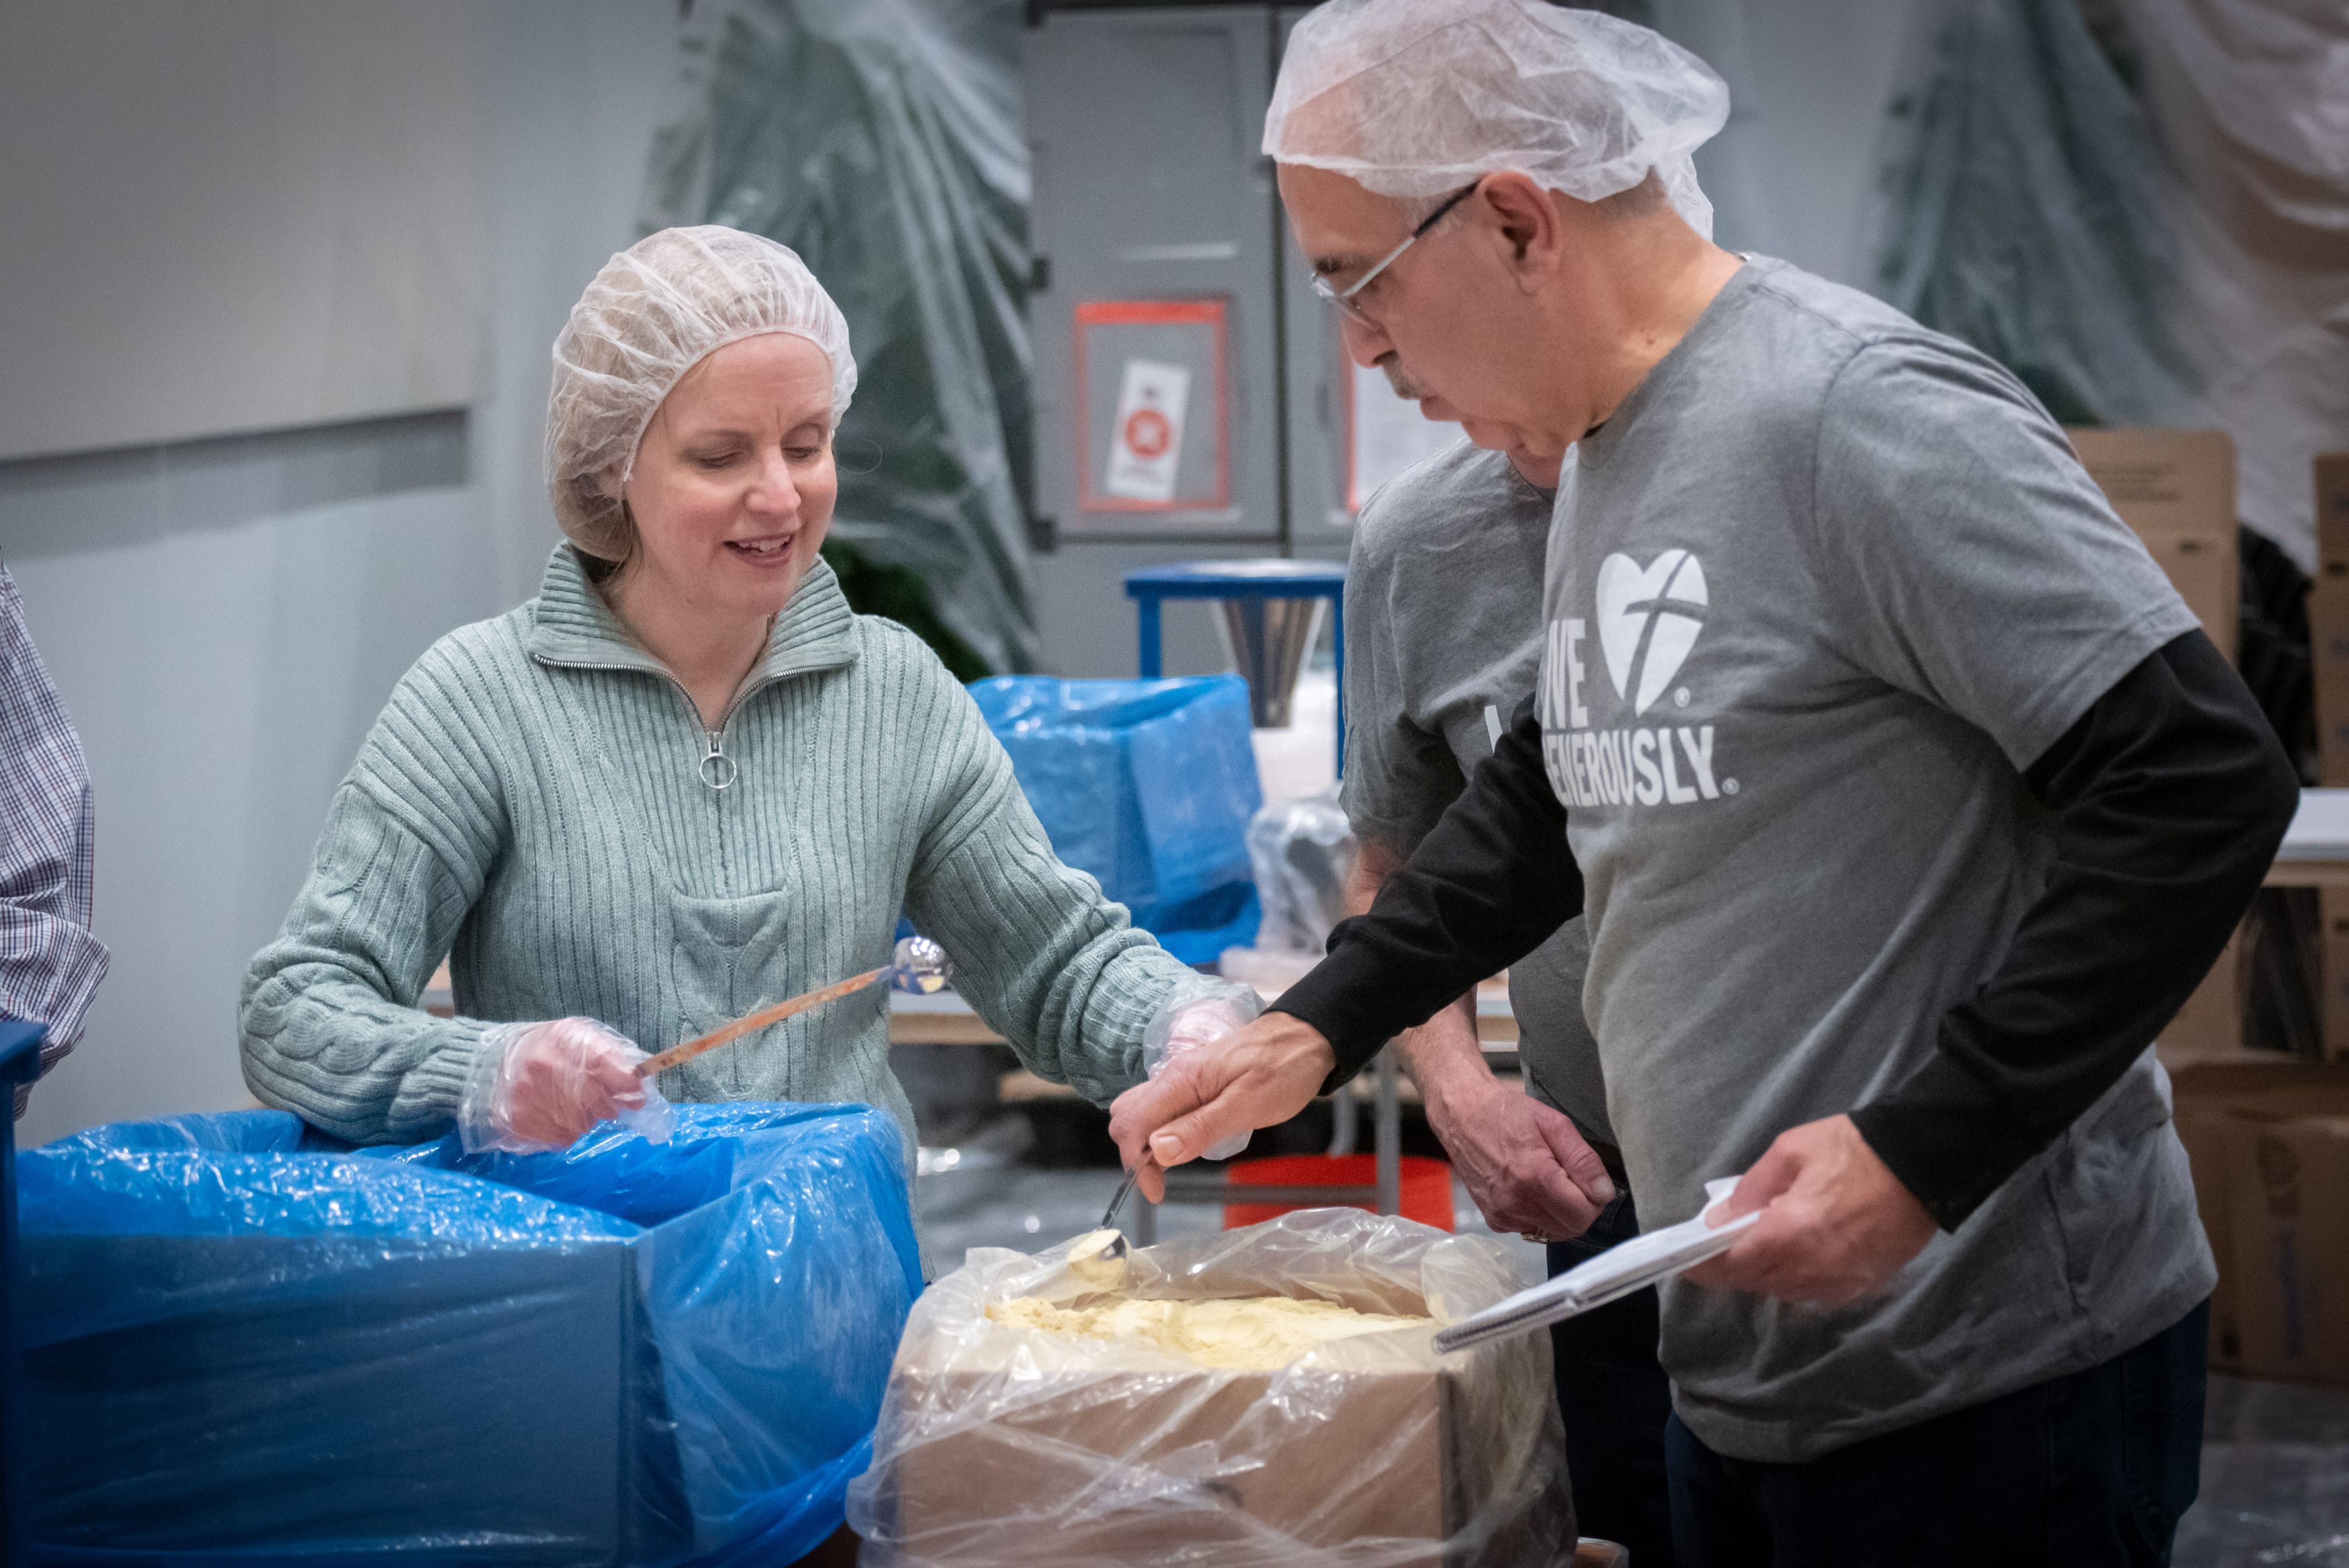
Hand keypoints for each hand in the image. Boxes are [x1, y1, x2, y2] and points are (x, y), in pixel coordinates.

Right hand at [462, 1017, 669, 1153]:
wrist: (488, 1064)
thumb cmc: (543, 1048)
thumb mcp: (575, 1035)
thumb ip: (610, 1053)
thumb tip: (641, 1081)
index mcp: (567, 1042)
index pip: (612, 1069)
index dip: (629, 1086)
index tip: (637, 1095)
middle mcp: (549, 1071)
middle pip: (602, 1104)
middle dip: (608, 1105)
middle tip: (598, 1101)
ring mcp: (533, 1100)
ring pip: (584, 1126)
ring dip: (585, 1119)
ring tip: (568, 1104)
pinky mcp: (521, 1124)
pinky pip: (562, 1139)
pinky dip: (565, 1131)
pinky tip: (553, 1114)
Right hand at [1108, 1012, 1334, 1200]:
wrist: (1307, 1036)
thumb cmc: (1285, 1068)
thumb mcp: (1249, 1104)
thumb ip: (1201, 1127)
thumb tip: (1158, 1151)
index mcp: (1181, 1080)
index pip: (1133, 1123)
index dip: (1138, 1163)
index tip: (1158, 1191)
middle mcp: (1174, 1077)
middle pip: (1127, 1116)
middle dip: (1135, 1153)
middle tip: (1164, 1179)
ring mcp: (1183, 1079)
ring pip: (1141, 1112)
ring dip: (1146, 1143)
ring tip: (1174, 1164)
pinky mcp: (1195, 1084)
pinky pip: (1163, 1108)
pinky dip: (1162, 1131)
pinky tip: (1185, 1143)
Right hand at [1428, 1076, 1613, 1241]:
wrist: (1463, 1116)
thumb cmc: (1508, 1114)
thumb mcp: (1554, 1124)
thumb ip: (1583, 1160)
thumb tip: (1604, 1192)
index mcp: (1534, 1177)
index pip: (1583, 1214)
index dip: (1594, 1198)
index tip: (1587, 1179)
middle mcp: (1516, 1203)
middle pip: (1571, 1228)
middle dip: (1580, 1207)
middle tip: (1570, 1178)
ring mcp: (1503, 1215)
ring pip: (1553, 1232)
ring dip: (1560, 1212)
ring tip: (1549, 1181)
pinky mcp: (1494, 1220)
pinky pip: (1532, 1229)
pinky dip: (1540, 1215)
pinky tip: (1530, 1189)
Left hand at [1682, 1114, 1936, 1304]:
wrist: (1926, 1164)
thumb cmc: (1853, 1149)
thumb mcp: (1789, 1152)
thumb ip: (1749, 1190)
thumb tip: (1717, 1220)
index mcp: (1788, 1235)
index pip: (1729, 1267)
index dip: (1701, 1266)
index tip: (1683, 1261)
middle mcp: (1811, 1270)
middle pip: (1754, 1282)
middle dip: (1733, 1266)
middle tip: (1721, 1241)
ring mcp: (1840, 1284)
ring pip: (1784, 1291)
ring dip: (1765, 1272)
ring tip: (1762, 1240)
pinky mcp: (1862, 1287)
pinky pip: (1815, 1291)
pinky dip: (1798, 1276)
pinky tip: (1799, 1250)